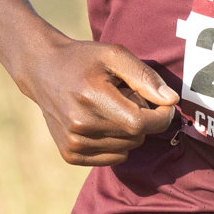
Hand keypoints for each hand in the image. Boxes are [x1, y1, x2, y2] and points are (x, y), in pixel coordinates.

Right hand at [16, 38, 178, 165]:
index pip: (141, 123)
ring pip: (127, 149)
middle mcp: (80, 125)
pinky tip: (102, 122)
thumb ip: (145, 77)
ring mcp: (73, 143)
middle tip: (125, 97)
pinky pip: (113, 158)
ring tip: (110, 108)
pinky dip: (116, 143)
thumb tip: (171, 100)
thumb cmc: (84, 60)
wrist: (42, 70)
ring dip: (128, 130)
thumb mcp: (115, 55)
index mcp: (92, 98)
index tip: (164, 103)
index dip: (161, 115)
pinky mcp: (70, 154)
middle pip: (137, 136)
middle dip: (142, 118)